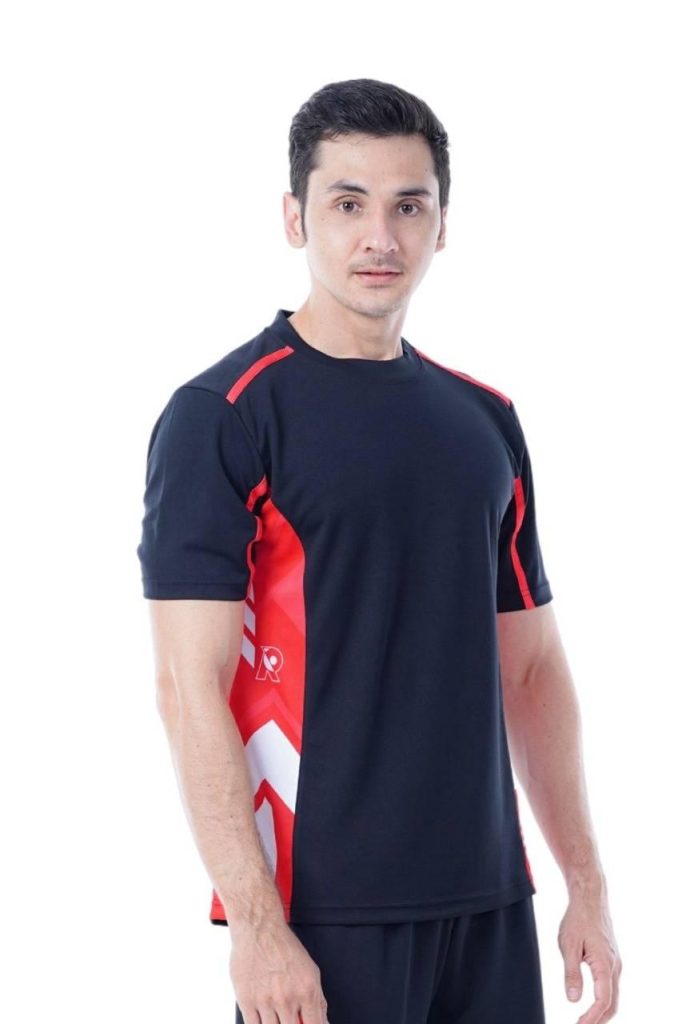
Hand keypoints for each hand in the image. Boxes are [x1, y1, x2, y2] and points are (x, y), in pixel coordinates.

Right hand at [230, 919, 329, 1023]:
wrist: (259, 929)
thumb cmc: (284, 947)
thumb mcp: (310, 971)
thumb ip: (318, 1000)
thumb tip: (322, 1022)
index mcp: (307, 991)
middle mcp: (287, 999)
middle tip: (289, 1018)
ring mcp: (266, 1001)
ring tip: (277, 1016)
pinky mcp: (246, 1000)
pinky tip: (263, 1019)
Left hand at [558, 885, 622, 1022]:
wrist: (590, 899)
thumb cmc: (577, 919)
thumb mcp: (568, 945)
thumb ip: (571, 973)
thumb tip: (573, 999)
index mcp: (604, 965)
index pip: (603, 1001)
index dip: (592, 1017)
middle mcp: (614, 966)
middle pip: (612, 1003)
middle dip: (599, 1019)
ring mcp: (615, 963)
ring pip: (613, 995)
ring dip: (602, 1011)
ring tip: (586, 1020)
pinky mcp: (612, 959)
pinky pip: (612, 985)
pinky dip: (605, 1000)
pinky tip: (593, 1003)